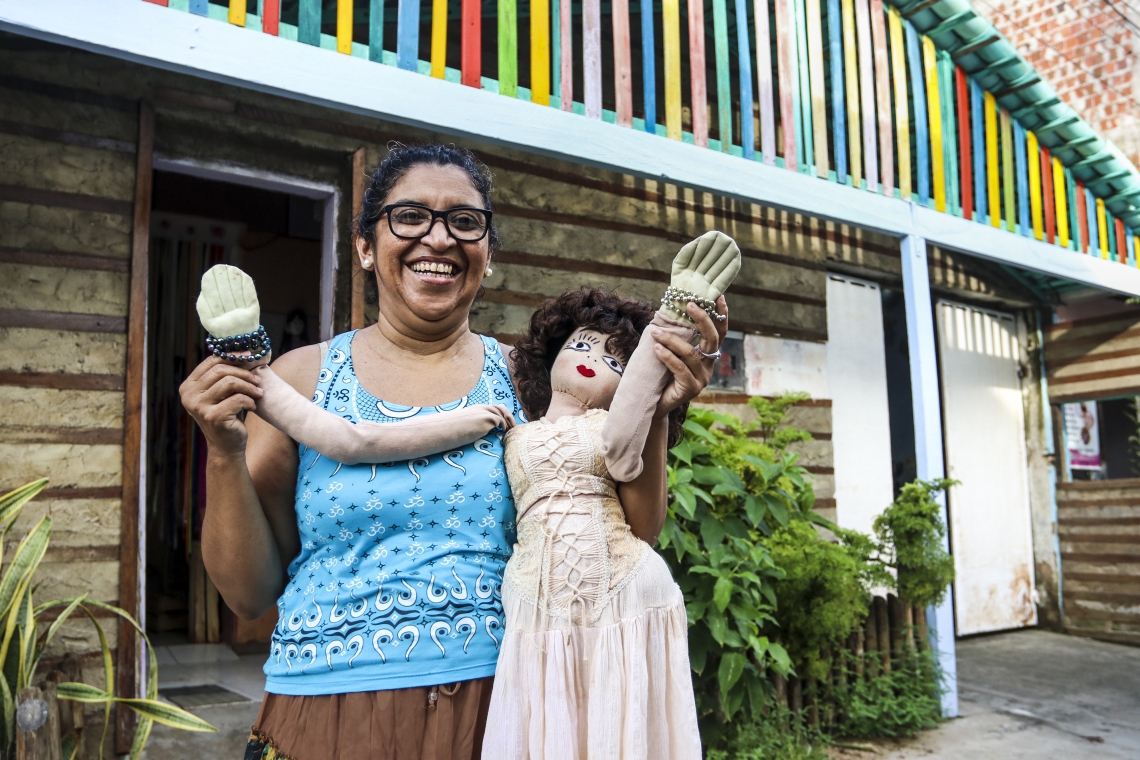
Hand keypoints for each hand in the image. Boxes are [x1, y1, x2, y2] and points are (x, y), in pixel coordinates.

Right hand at [179, 356, 264, 456]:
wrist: (227, 446)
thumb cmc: (228, 415)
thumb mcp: (223, 392)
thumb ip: (225, 374)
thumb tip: (243, 350)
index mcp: (188, 386)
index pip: (211, 361)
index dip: (233, 356)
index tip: (250, 356)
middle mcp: (188, 396)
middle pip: (221, 370)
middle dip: (244, 373)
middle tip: (258, 381)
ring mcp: (199, 407)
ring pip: (230, 382)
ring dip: (249, 387)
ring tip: (258, 393)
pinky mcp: (213, 417)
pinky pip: (238, 399)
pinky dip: (250, 401)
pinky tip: (253, 407)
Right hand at [450, 404, 516, 433]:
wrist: (444, 429)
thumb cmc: (450, 429)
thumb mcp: (464, 425)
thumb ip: (472, 425)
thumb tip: (473, 434)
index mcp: (476, 408)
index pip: (494, 408)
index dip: (502, 415)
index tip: (506, 425)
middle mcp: (481, 408)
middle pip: (501, 409)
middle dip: (508, 418)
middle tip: (512, 429)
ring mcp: (484, 413)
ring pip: (502, 413)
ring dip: (508, 423)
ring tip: (510, 432)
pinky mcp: (485, 419)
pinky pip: (500, 421)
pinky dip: (504, 427)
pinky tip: (503, 434)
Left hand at [652, 296, 727, 414]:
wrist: (652, 404)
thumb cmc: (659, 375)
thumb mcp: (670, 352)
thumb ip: (675, 337)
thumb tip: (667, 311)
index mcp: (707, 356)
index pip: (719, 333)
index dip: (720, 315)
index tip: (717, 296)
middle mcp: (708, 366)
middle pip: (712, 339)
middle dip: (702, 319)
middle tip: (689, 304)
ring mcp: (702, 378)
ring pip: (690, 353)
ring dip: (671, 339)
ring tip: (655, 331)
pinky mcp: (691, 389)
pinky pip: (680, 368)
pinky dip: (667, 356)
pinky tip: (656, 348)